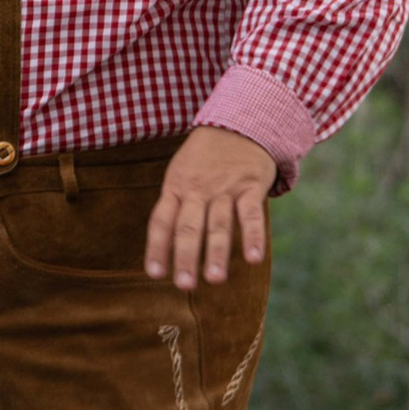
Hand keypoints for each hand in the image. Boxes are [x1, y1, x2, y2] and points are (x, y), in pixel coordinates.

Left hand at [145, 130, 274, 288]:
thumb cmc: (204, 160)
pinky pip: (251, 214)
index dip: (157, 248)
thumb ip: (175, 206)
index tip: (155, 274)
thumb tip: (164, 247)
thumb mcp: (181, 174)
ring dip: (216, 252)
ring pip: (218, 224)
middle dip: (185, 256)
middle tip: (184, 285)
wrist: (238, 124)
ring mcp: (224, 189)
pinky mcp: (250, 186)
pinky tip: (253, 258)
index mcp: (176, 188)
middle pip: (188, 226)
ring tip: (214, 279)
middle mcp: (197, 190)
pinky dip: (252, 236)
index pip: (161, 221)